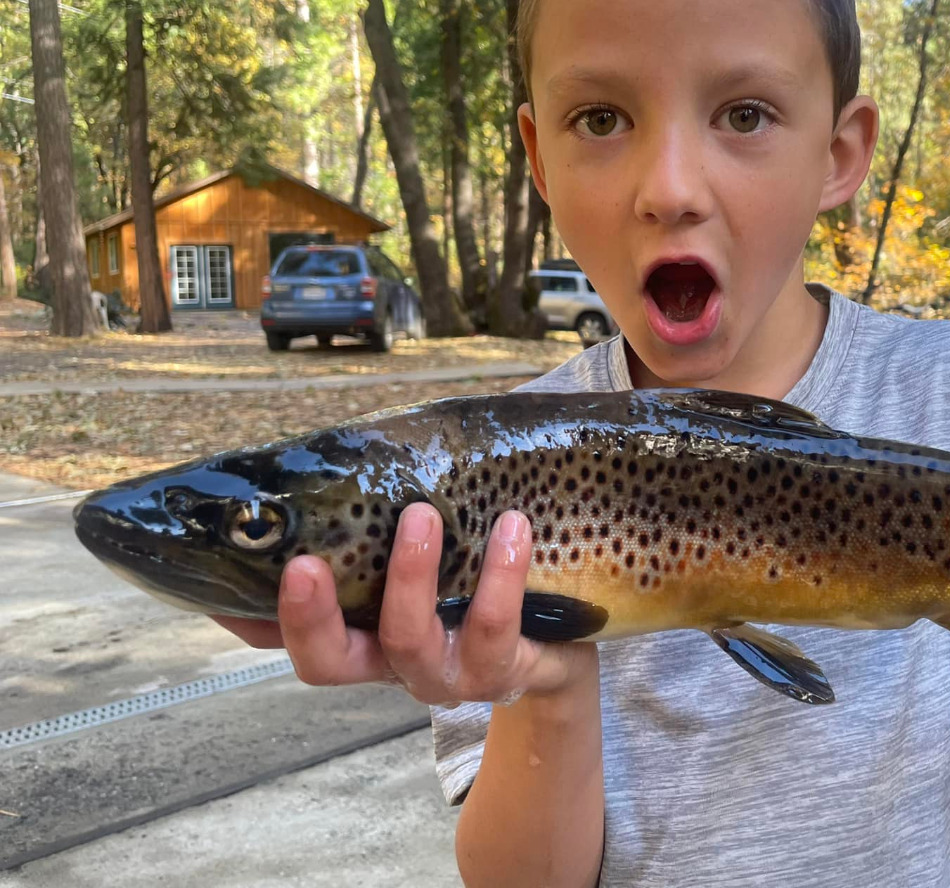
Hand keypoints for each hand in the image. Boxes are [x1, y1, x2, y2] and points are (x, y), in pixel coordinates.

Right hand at [211, 505, 595, 705]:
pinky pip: (493, 629)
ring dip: (411, 576)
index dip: (245, 613)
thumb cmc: (476, 574)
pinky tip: (511, 528)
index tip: (214, 579)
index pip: (279, 634)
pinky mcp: (501, 670)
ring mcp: (443, 673)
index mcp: (356, 630)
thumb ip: (379, 512)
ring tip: (423, 515)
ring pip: (409, 640)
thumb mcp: (426, 545)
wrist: (564, 638)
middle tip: (304, 564)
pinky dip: (499, 576)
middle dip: (308, 617)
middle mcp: (388, 661)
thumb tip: (343, 448)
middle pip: (326, 663)